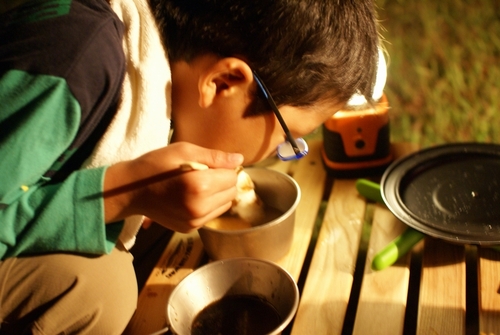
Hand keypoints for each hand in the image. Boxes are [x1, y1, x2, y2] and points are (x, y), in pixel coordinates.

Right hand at [103, 142, 243, 231]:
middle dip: (223, 181)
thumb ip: (215, 157)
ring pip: (224, 205)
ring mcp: (195, 221)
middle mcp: (200, 207)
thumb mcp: (184, 151)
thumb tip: (239, 159)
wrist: (130, 191)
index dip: (223, 168)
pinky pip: (212, 215)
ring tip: (197, 185)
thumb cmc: (156, 165)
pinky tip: (192, 197)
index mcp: (199, 185)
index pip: (231, 177)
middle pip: (231, 192)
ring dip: (217, 194)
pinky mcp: (190, 229)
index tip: (209, 164)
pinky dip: (208, 205)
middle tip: (203, 174)